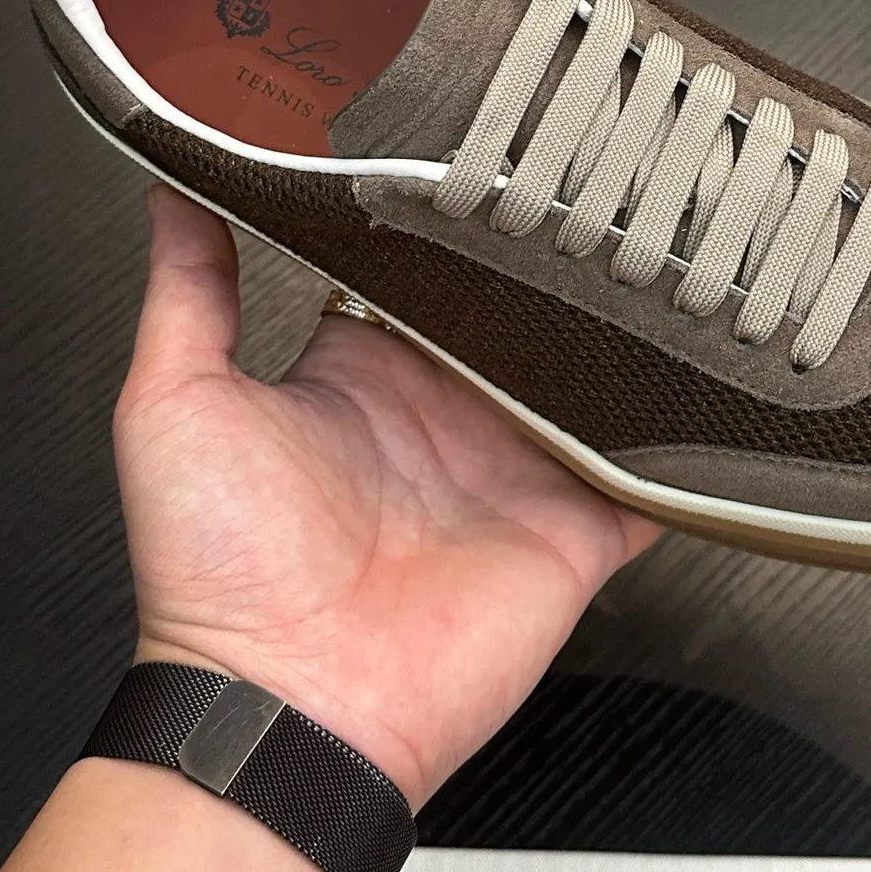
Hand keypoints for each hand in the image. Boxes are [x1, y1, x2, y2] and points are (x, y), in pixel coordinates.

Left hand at [119, 185, 658, 809]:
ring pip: (591, 383)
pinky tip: (700, 390)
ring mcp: (514, 475)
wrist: (288, 711)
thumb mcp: (175, 403)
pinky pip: (647, 482)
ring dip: (621, 339)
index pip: (420, 277)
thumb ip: (189, 292)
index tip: (480, 160)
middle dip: (552, 269)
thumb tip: (170, 191)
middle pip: (519, 319)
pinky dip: (679, 449)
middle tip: (594, 193)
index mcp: (363, 380)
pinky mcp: (573, 533)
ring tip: (660, 264)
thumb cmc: (216, 578)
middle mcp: (445, 419)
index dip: (451, 226)